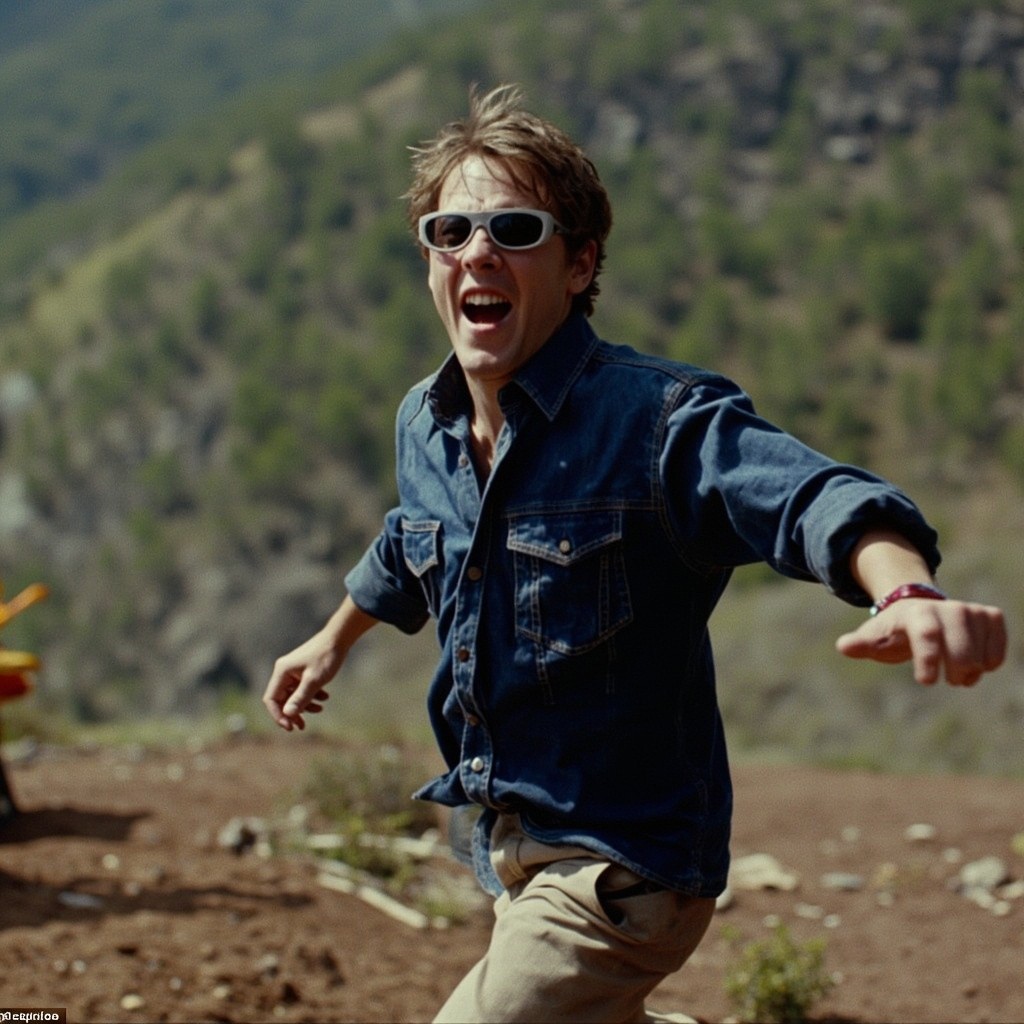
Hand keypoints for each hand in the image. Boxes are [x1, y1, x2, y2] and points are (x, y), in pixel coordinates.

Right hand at [262, 631, 340, 730]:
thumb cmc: (326, 657)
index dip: (278, 715)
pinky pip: (302, 688)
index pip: (271, 699)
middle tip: (301, 727)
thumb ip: (301, 697)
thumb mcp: (314, 680)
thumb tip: (287, 714)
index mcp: (282, 672)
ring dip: (305, 705)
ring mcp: (293, 671)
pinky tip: (325, 697)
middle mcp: (284, 672)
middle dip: (292, 713)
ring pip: (294, 695)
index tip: (290, 727)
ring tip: (320, 710)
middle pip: (281, 699)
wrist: (339, 639)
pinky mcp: (303, 671)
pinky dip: (312, 695)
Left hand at [836, 598, 1006, 686]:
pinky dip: (990, 663)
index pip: (926, 636)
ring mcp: (970, 610)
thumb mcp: (875, 637)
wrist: (918, 610)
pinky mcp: (990, 616)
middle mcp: (947, 608)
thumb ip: (861, 644)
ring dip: (971, 671)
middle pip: (960, 651)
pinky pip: (998, 648)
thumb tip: (844, 646)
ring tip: (958, 673)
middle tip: (948, 679)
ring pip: (980, 653)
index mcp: (916, 614)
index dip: (928, 660)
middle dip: (954, 672)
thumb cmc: (893, 631)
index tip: (926, 682)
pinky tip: (977, 664)